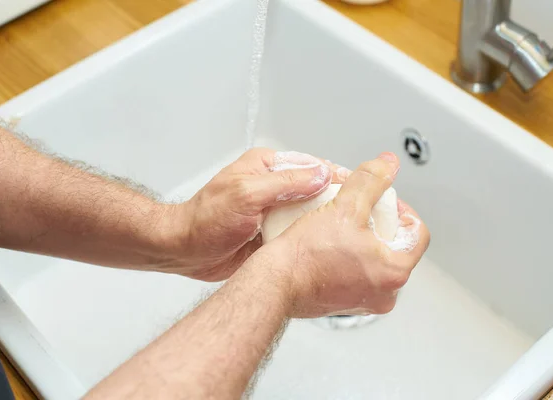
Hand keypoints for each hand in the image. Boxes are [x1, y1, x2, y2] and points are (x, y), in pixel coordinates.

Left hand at [158, 148, 345, 280]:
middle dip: (339, 199)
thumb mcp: (245, 195)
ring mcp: (275, 211)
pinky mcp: (274, 233)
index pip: (312, 166)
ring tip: (357, 230)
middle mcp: (274, 186)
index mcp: (267, 167)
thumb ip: (284, 183)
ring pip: (311, 213)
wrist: (185, 251)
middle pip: (317, 189)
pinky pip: (301, 232)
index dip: (338, 175)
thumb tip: (320, 175)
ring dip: (329, 221)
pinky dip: (315, 238)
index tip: (362, 184)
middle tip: (368, 211)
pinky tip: (332, 247)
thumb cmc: (205, 219)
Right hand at [262, 152, 429, 317]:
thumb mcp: (345, 207)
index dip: (402, 209)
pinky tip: (328, 244)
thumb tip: (388, 165)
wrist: (274, 282)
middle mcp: (384, 294)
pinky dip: (347, 257)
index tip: (382, 201)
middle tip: (360, 211)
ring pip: (374, 261)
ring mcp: (363, 302)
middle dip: (380, 225)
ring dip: (362, 241)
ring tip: (342, 225)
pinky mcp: (343, 304)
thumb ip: (371, 181)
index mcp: (394, 272)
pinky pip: (355, 274)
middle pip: (396, 247)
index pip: (417, 233)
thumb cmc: (306, 255)